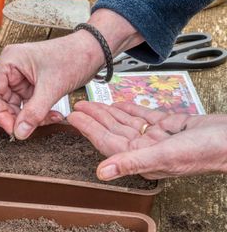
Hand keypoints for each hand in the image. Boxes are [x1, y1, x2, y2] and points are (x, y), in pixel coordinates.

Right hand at [0, 9, 142, 138]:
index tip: (13, 129)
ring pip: (18, 105)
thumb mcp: (52, 87)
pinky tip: (54, 115)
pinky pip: (30, 104)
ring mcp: (24, 77)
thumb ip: (34, 112)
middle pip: (3, 101)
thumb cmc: (73, 57)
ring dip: (32, 116)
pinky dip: (40, 112)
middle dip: (18, 117)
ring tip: (50, 118)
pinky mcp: (34, 84)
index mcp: (10, 61)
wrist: (93, 52)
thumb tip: (19, 132)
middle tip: (30, 128)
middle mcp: (13, 68)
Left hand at [67, 101, 226, 179]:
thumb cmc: (203, 151)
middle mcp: (145, 148)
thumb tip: (101, 173)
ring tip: (93, 103)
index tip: (74, 118)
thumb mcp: (164, 156)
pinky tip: (118, 104)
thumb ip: (131, 163)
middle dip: (95, 117)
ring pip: (125, 122)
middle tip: (78, 105)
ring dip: (108, 112)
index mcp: (141, 157)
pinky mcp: (167, 125)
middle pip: (113, 130)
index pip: (107, 142)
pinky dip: (130, 109)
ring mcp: (156, 136)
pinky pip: (143, 116)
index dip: (89, 129)